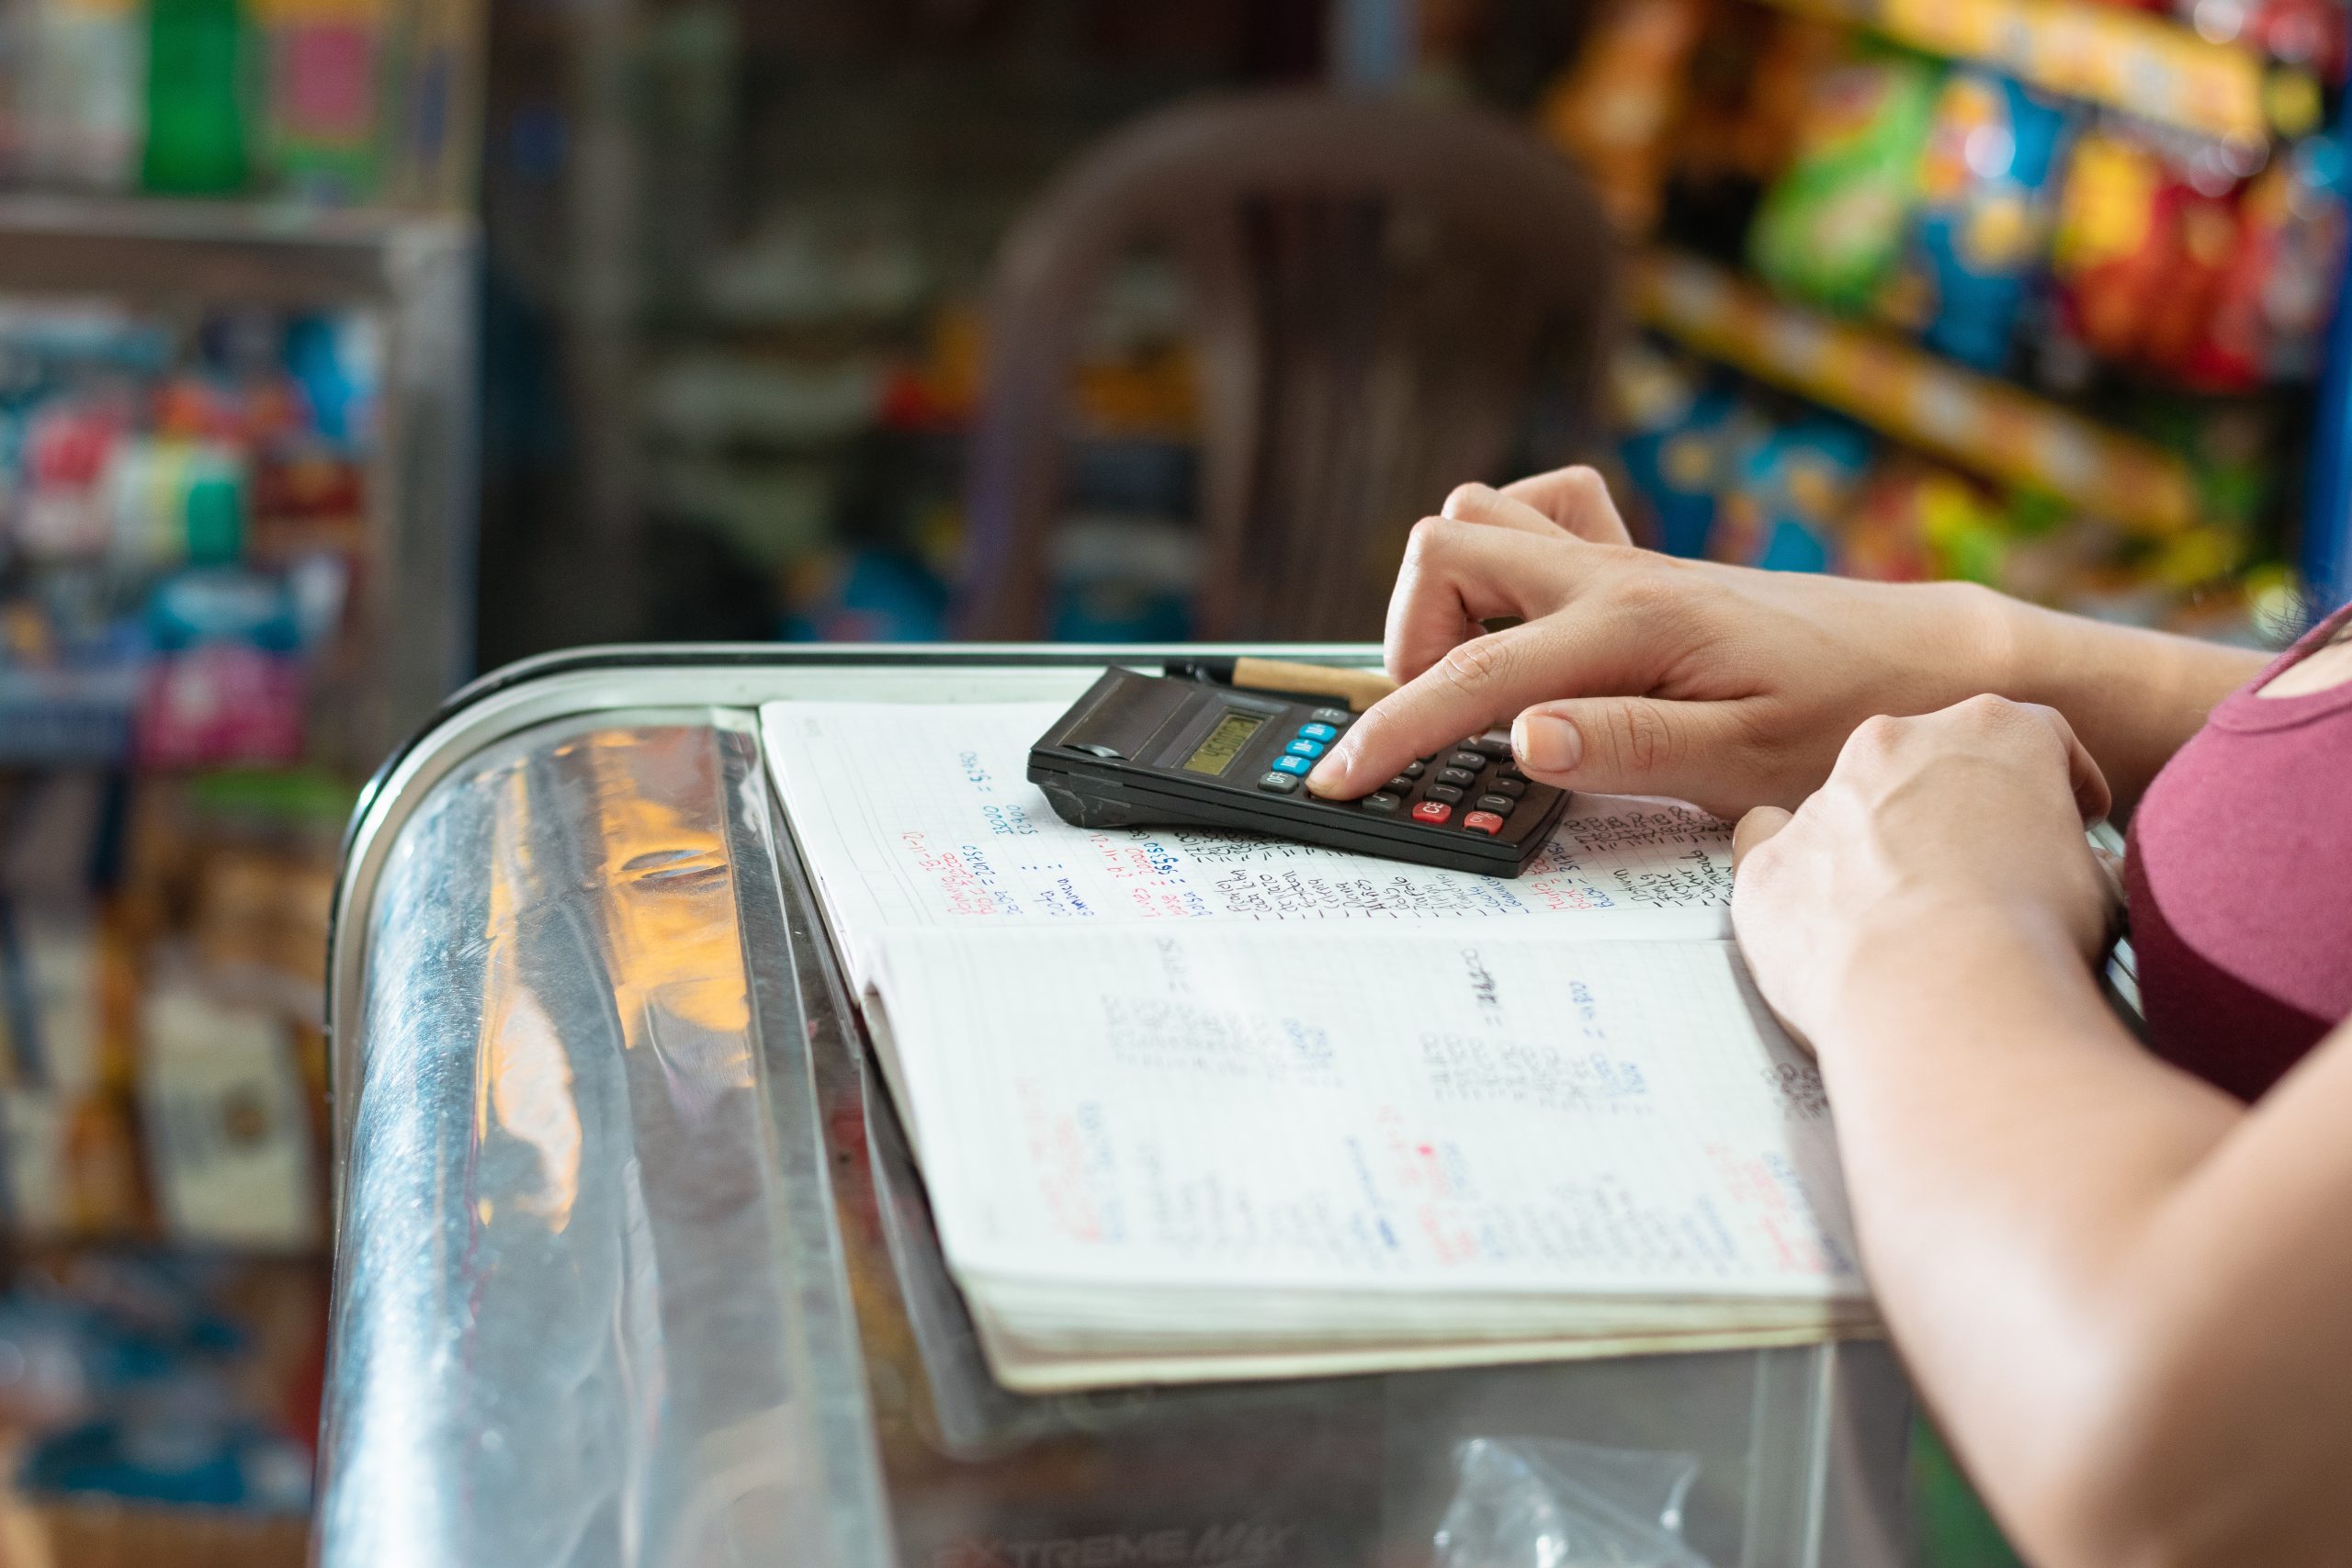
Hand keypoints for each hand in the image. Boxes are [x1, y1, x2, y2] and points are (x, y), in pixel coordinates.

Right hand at [1303, 466, 2016, 817]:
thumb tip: (1521, 739)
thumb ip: (1624, 746)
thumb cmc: (1854, 721)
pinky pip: (1545, 513)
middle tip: (1444, 719)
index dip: (1395, 732)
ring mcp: (1624, 563)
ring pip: (1485, 514)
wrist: (1934, 664)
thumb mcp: (1746, 762)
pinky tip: (1536, 623)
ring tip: (1483, 675)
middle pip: (1447, 549)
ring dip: (1453, 589)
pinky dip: (1513, 555)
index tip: (1342, 777)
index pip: (1476, 679)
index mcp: (1630, 630)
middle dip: (1411, 637)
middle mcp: (1615, 577)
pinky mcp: (1640, 569)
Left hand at [1729, 696, 2118, 1051]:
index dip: (2053, 781)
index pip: (2031, 736)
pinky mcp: (1769, 861)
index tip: (2062, 818)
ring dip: (1869, 846)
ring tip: (1897, 915)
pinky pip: (1771, 850)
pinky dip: (1794, 879)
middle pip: (1925, 762)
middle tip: (1974, 869)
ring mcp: (1823, 800)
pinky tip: (1818, 917)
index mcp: (1995, 731)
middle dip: (1949, 806)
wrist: (1941, 992)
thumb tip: (2072, 875)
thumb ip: (2072, 858)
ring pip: (1844, 807)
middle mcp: (1897, 745)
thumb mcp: (2098, 885)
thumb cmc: (2034, 938)